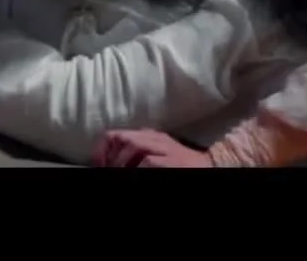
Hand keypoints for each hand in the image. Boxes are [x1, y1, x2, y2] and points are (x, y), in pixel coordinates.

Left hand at [93, 129, 213, 167]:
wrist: (208, 166)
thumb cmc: (180, 163)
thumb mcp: (159, 151)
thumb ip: (139, 149)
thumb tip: (110, 160)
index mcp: (150, 135)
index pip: (117, 134)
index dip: (103, 149)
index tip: (98, 163)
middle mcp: (156, 138)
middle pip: (123, 137)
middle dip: (110, 155)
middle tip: (106, 168)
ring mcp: (164, 149)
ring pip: (133, 145)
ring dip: (121, 162)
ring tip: (118, 171)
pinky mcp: (170, 161)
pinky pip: (147, 161)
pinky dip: (137, 168)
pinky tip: (136, 172)